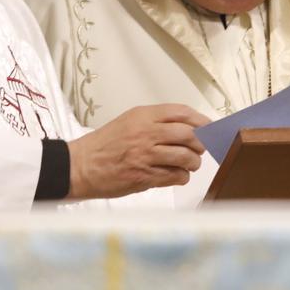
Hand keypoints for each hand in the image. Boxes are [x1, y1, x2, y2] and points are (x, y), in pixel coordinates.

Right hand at [68, 103, 209, 198]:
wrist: (80, 166)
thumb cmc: (104, 144)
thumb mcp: (129, 121)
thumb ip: (155, 122)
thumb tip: (188, 128)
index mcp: (143, 116)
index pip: (182, 112)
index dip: (201, 120)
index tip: (209, 127)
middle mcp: (146, 133)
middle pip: (189, 134)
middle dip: (201, 143)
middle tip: (201, 148)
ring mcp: (146, 155)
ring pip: (186, 157)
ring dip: (194, 162)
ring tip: (190, 164)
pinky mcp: (144, 177)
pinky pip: (175, 176)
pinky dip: (182, 177)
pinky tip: (177, 175)